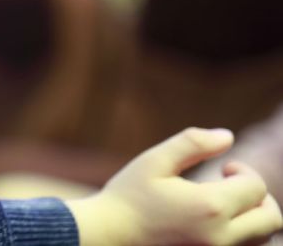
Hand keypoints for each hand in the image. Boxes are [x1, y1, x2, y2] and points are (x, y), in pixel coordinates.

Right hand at [67, 128, 282, 244]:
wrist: (105, 236)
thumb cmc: (126, 197)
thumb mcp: (154, 161)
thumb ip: (192, 143)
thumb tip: (228, 136)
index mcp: (210, 207)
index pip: (256, 188)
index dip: (244, 172)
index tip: (224, 168)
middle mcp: (220, 237)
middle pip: (271, 219)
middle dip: (260, 198)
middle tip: (233, 187)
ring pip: (261, 239)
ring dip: (253, 219)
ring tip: (223, 206)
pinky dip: (241, 236)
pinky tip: (215, 223)